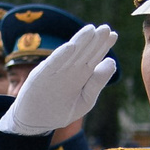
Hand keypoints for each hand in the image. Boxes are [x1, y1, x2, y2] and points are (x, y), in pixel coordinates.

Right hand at [0, 24, 118, 136]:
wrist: (35, 121)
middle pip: (84, 53)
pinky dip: (60, 56)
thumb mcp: (85, 100)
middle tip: (105, 28)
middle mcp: (69, 70)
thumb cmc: (62, 110)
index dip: (103, 45)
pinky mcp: (41, 77)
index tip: (113, 35)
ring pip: (70, 55)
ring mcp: (55, 72)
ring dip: (80, 42)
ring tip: (91, 30)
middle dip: (94, 40)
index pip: (94, 57)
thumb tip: (111, 62)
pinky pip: (52, 65)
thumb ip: (97, 83)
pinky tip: (70, 47)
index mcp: (81, 75)